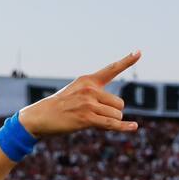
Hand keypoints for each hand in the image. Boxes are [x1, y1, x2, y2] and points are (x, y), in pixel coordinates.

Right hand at [19, 51, 140, 137]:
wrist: (39, 116)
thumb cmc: (60, 106)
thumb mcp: (76, 93)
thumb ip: (96, 96)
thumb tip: (116, 112)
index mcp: (88, 80)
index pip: (111, 69)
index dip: (127, 61)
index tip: (139, 52)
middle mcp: (90, 89)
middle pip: (119, 103)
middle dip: (113, 113)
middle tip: (95, 116)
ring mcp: (88, 103)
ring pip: (116, 115)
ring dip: (109, 123)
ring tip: (90, 122)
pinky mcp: (86, 118)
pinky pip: (111, 124)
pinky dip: (123, 127)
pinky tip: (134, 126)